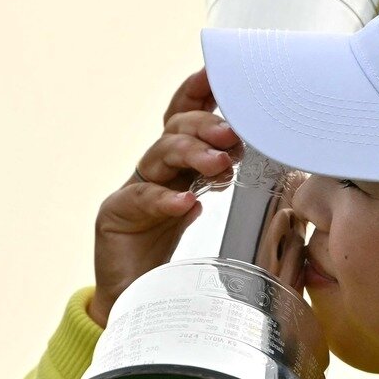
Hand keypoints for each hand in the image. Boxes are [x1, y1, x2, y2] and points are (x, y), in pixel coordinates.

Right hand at [89, 67, 240, 326]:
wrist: (133, 304)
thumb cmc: (174, 259)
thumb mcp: (205, 217)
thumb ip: (222, 187)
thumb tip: (264, 158)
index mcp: (175, 169)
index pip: (184, 120)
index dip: (198, 93)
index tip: (218, 74)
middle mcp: (152, 174)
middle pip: (174, 131)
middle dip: (205, 126)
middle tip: (233, 134)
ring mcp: (131, 193)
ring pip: (159, 156)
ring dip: (191, 154)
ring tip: (218, 164)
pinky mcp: (115, 218)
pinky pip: (140, 201)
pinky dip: (165, 200)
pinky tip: (186, 202)